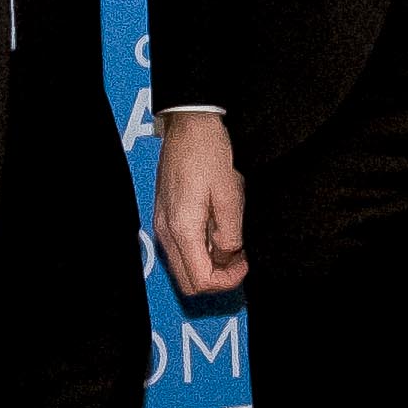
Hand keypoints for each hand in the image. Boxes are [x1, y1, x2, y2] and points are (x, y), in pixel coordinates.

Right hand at [155, 111, 245, 296]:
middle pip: (188, 281)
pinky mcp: (165, 216)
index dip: (227, 281)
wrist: (190, 125)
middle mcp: (167, 231)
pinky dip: (200, 251)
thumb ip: (230, 233)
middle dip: (217, 278)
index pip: (201, 280)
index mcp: (183, 228)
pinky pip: (180, 248)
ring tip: (231, 243)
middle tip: (239, 260)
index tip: (245, 264)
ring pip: (183, 267)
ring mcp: (163, 225)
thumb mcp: (231, 194)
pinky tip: (216, 232)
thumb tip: (228, 255)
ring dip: (208, 265)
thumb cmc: (209, 153)